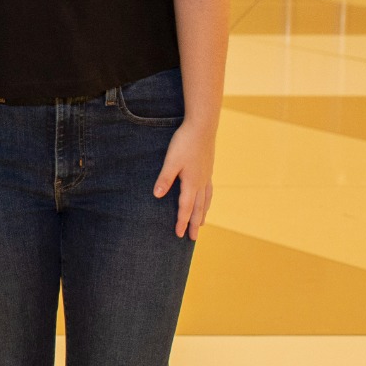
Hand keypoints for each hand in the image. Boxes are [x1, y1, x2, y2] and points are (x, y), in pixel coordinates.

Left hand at [153, 119, 215, 239]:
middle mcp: (201, 183)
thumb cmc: (184, 143)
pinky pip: (209, 191)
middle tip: (193, 238)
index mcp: (191, 183)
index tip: (178, 235)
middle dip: (194, 224)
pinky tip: (206, 199)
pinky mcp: (208, 169)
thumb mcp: (171, 161)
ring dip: (203, 214)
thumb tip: (157, 196)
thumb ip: (165, 178)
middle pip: (198, 208)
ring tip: (202, 224)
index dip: (181, 222)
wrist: (202, 127)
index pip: (185, 208)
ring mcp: (206, 176)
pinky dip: (207, 200)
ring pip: (205, 200)